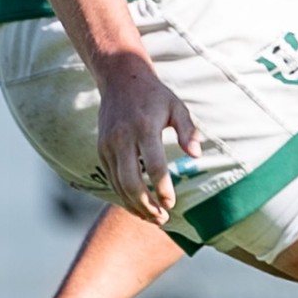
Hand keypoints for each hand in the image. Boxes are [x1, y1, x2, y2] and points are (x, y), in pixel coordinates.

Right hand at [94, 57, 199, 224]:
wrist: (120, 78)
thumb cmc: (155, 95)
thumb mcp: (177, 107)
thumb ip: (189, 131)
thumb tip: (196, 155)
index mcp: (145, 127)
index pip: (154, 166)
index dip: (162, 189)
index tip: (171, 204)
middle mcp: (123, 138)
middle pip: (131, 182)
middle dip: (146, 206)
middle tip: (162, 219)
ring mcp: (108, 144)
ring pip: (118, 185)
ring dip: (134, 206)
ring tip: (152, 218)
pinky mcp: (101, 149)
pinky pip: (111, 179)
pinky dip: (123, 196)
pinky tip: (137, 205)